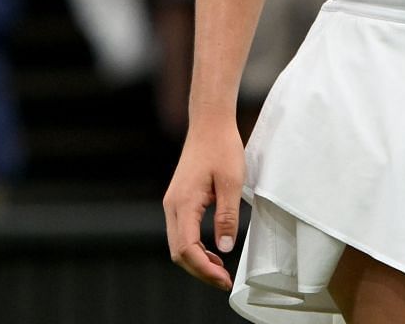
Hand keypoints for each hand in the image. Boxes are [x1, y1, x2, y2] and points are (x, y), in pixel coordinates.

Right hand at [164, 114, 244, 287]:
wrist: (209, 124)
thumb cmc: (222, 148)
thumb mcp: (232, 182)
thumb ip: (227, 216)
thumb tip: (224, 248)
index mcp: (184, 203)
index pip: (187, 248)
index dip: (204, 269)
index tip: (224, 279)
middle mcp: (172, 206)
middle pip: (178, 252)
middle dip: (200, 271)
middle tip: (224, 281)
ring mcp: (173, 203)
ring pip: (178, 244)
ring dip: (196, 261)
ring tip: (220, 270)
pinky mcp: (178, 201)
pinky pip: (181, 233)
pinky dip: (194, 248)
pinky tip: (212, 252)